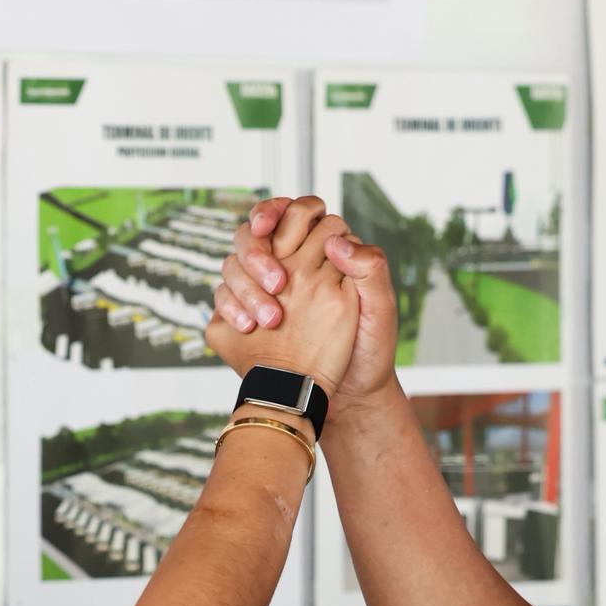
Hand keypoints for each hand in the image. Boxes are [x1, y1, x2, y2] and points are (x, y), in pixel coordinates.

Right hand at [209, 195, 397, 400]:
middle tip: (278, 284)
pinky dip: (231, 308)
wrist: (349, 395)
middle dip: (257, 252)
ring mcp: (266, 289)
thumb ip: (368, 267)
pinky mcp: (249, 314)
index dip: (278, 210)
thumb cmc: (369, 348)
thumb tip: (335, 239)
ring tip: (270, 319)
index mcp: (324, 253)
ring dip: (246, 285)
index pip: (295, 212)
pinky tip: (249, 328)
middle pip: (256, 234)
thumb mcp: (380, 307)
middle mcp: (292, 264)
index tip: (271, 227)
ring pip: (236, 264)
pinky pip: (224, 297)